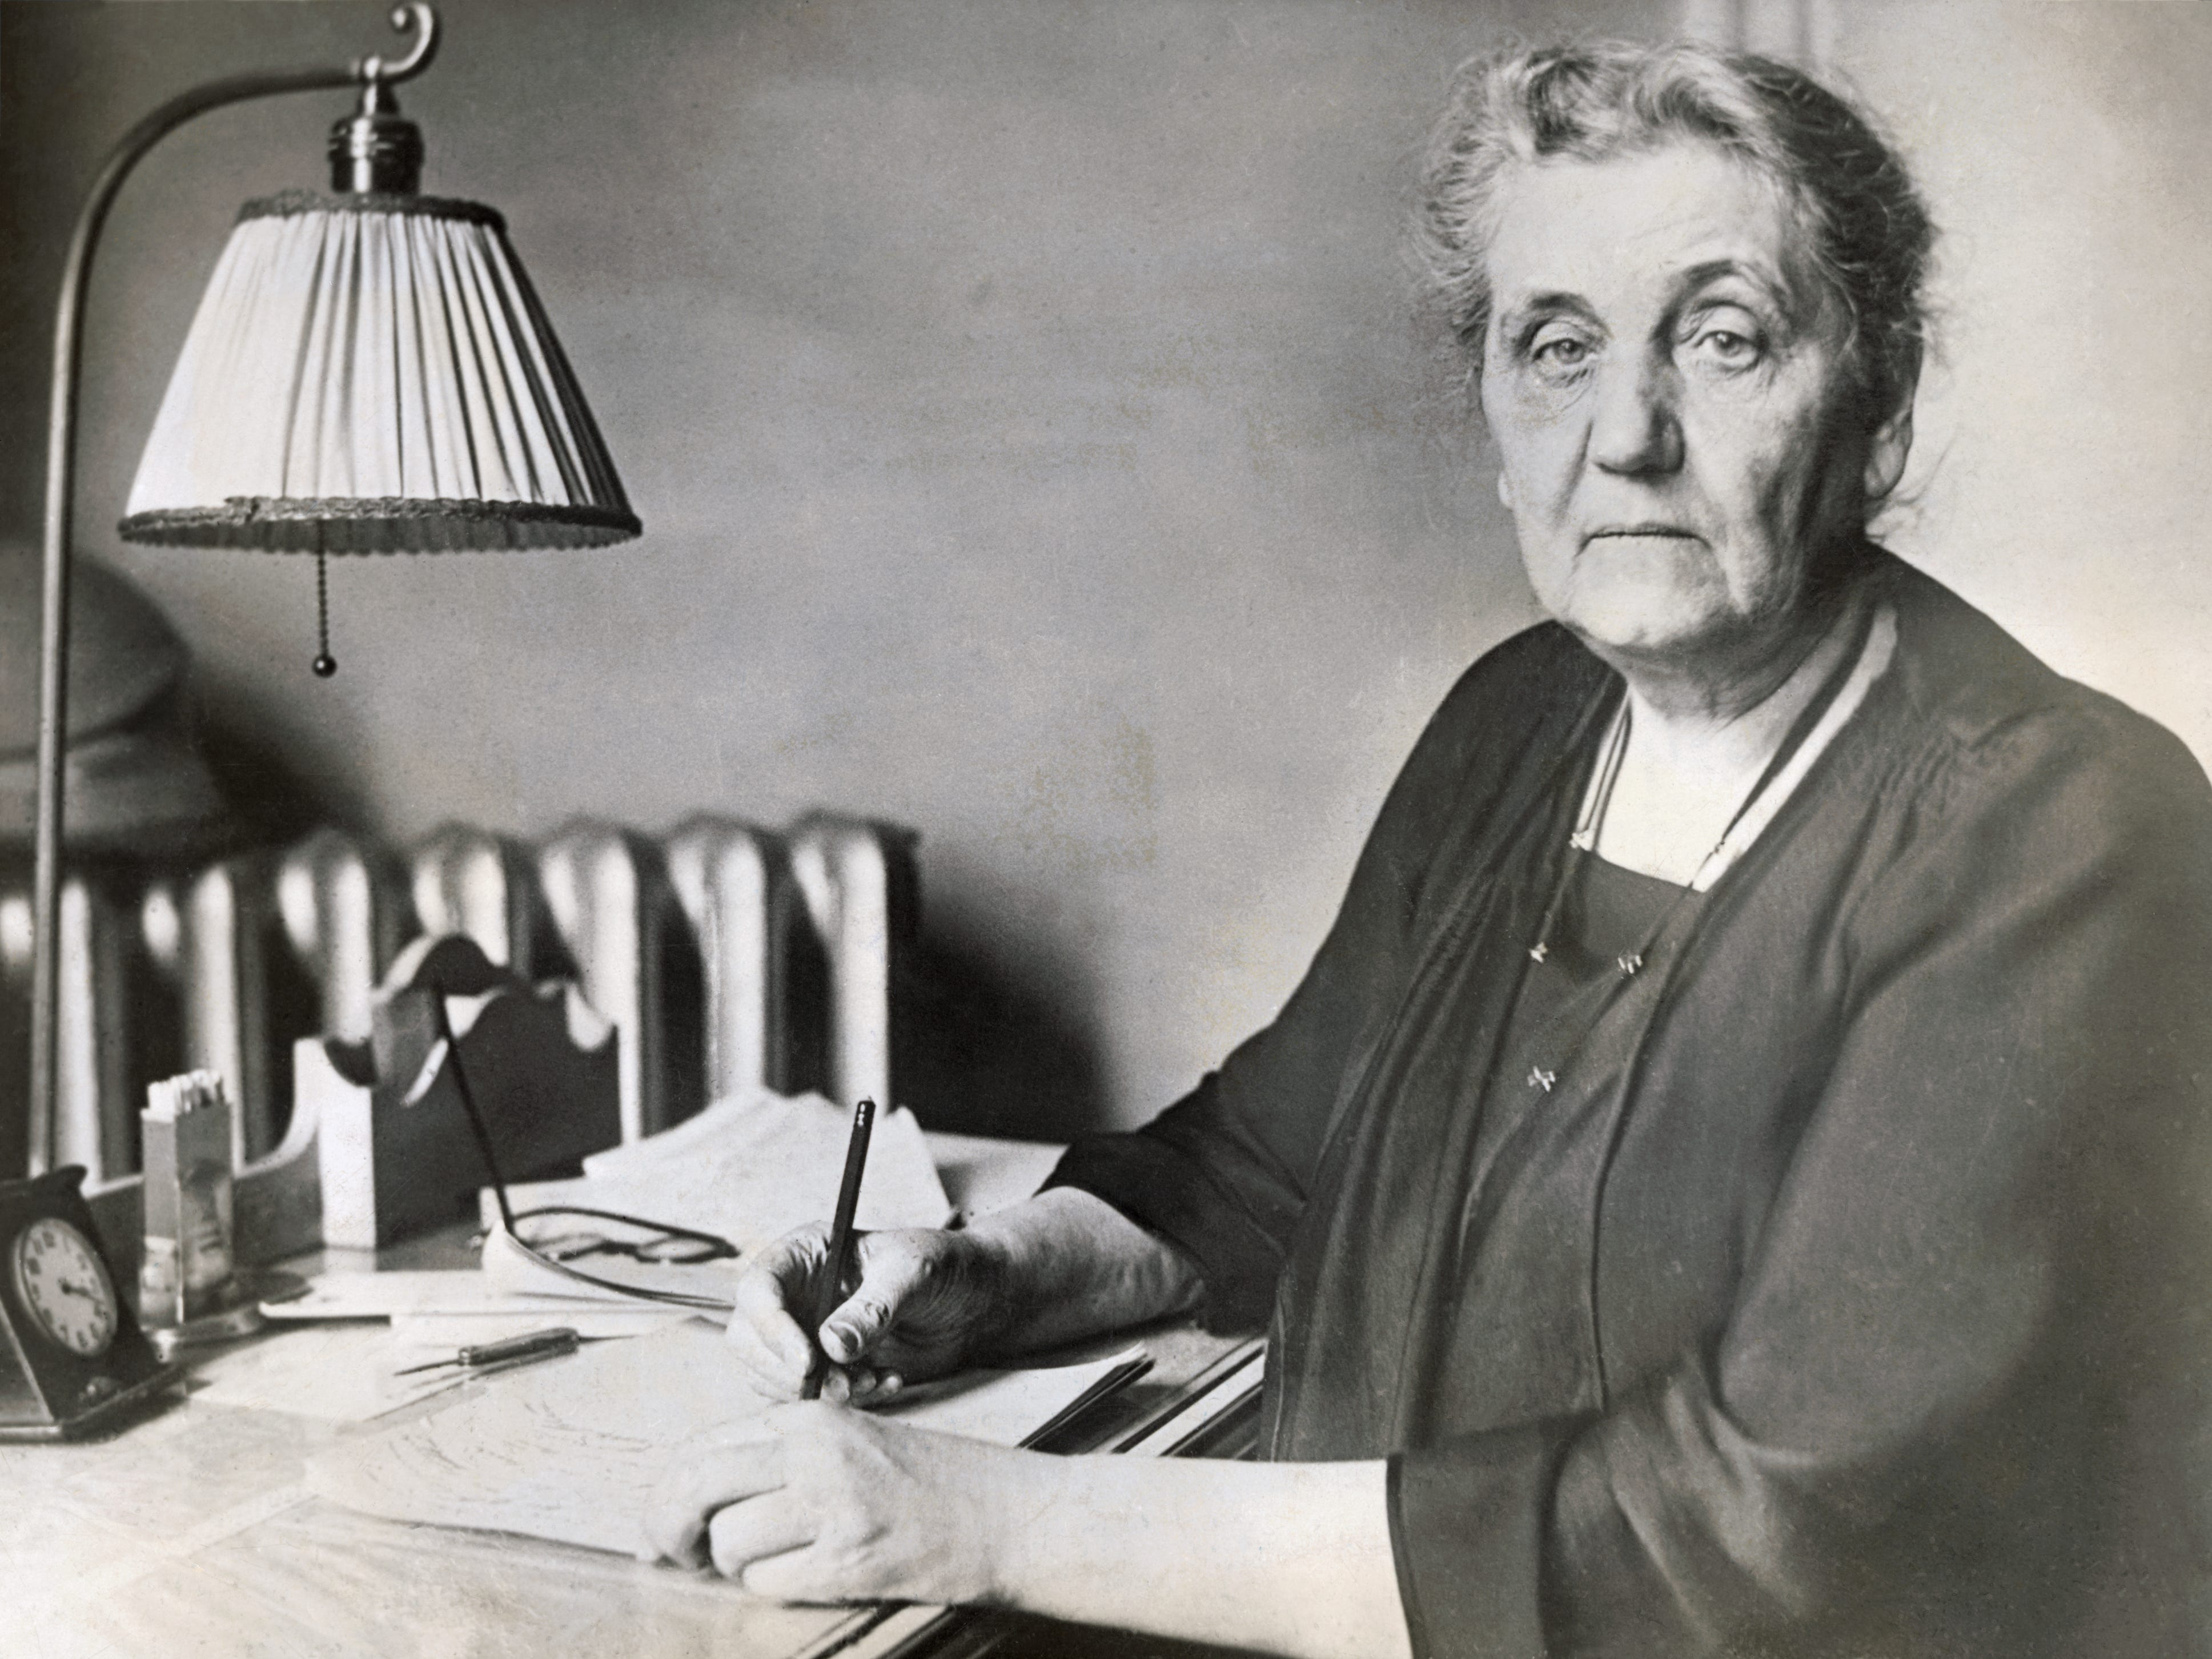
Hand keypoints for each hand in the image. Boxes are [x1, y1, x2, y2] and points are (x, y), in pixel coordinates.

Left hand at [643, 1403, 1025, 1603]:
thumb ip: (774, 1463)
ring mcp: (831, 1504)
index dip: (664, 1496)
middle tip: (673, 1556)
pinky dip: (776, 1588)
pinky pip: (767, 1583)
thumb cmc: (929, 1483)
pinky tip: (814, 1573)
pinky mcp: (849, 1557)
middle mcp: (813, 1451)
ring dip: (738, 1564)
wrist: (1009, 1515)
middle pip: (692, 1488)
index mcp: (809, 1416)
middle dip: (668, 1530)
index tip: (657, 1530)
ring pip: (727, 1543)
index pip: (700, 1450)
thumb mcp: (848, 1444)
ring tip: (782, 1559)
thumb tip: (681, 1511)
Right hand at [727, 1222, 1006, 1401]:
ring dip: (819, 1391)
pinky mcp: (823, 1369)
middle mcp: (794, 1294)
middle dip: (787, 1371)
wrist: (971, 1301)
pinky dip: (845, 1400)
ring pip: (772, 1376)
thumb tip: (832, 1347)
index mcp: (806, 1254)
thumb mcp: (914, 1274)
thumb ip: (874, 1307)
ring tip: (872, 1379)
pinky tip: (887, 1382)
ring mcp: (803, 1334)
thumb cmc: (942, 1268)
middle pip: (747, 1339)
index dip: (772, 1328)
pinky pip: (809, 1397)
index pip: (759, 1288)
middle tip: (840, 1384)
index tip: (808, 1363)